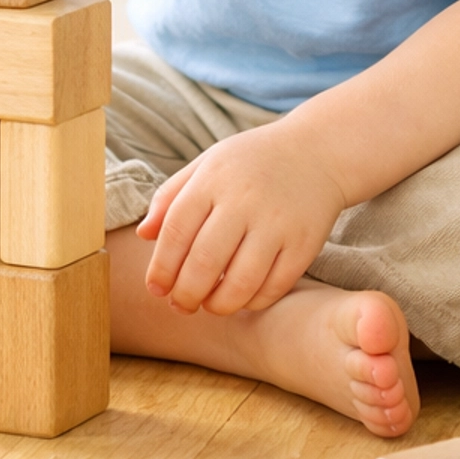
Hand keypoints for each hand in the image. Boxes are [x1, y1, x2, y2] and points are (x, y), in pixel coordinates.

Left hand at [135, 117, 347, 315]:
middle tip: (180, 305)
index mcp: (213, 179)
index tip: (156, 288)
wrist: (317, 152)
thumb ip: (171, 196)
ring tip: (210, 305)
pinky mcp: (304, 243)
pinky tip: (243, 298)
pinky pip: (274, 286)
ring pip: (240, 282)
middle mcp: (244, 200)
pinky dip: (254, 301)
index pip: (175, 231)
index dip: (161, 267)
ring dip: (219, 304)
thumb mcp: (208, 164)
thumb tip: (143, 234)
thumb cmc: (251, 162)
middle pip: (204, 262)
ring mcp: (277, 223)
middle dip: (186, 294)